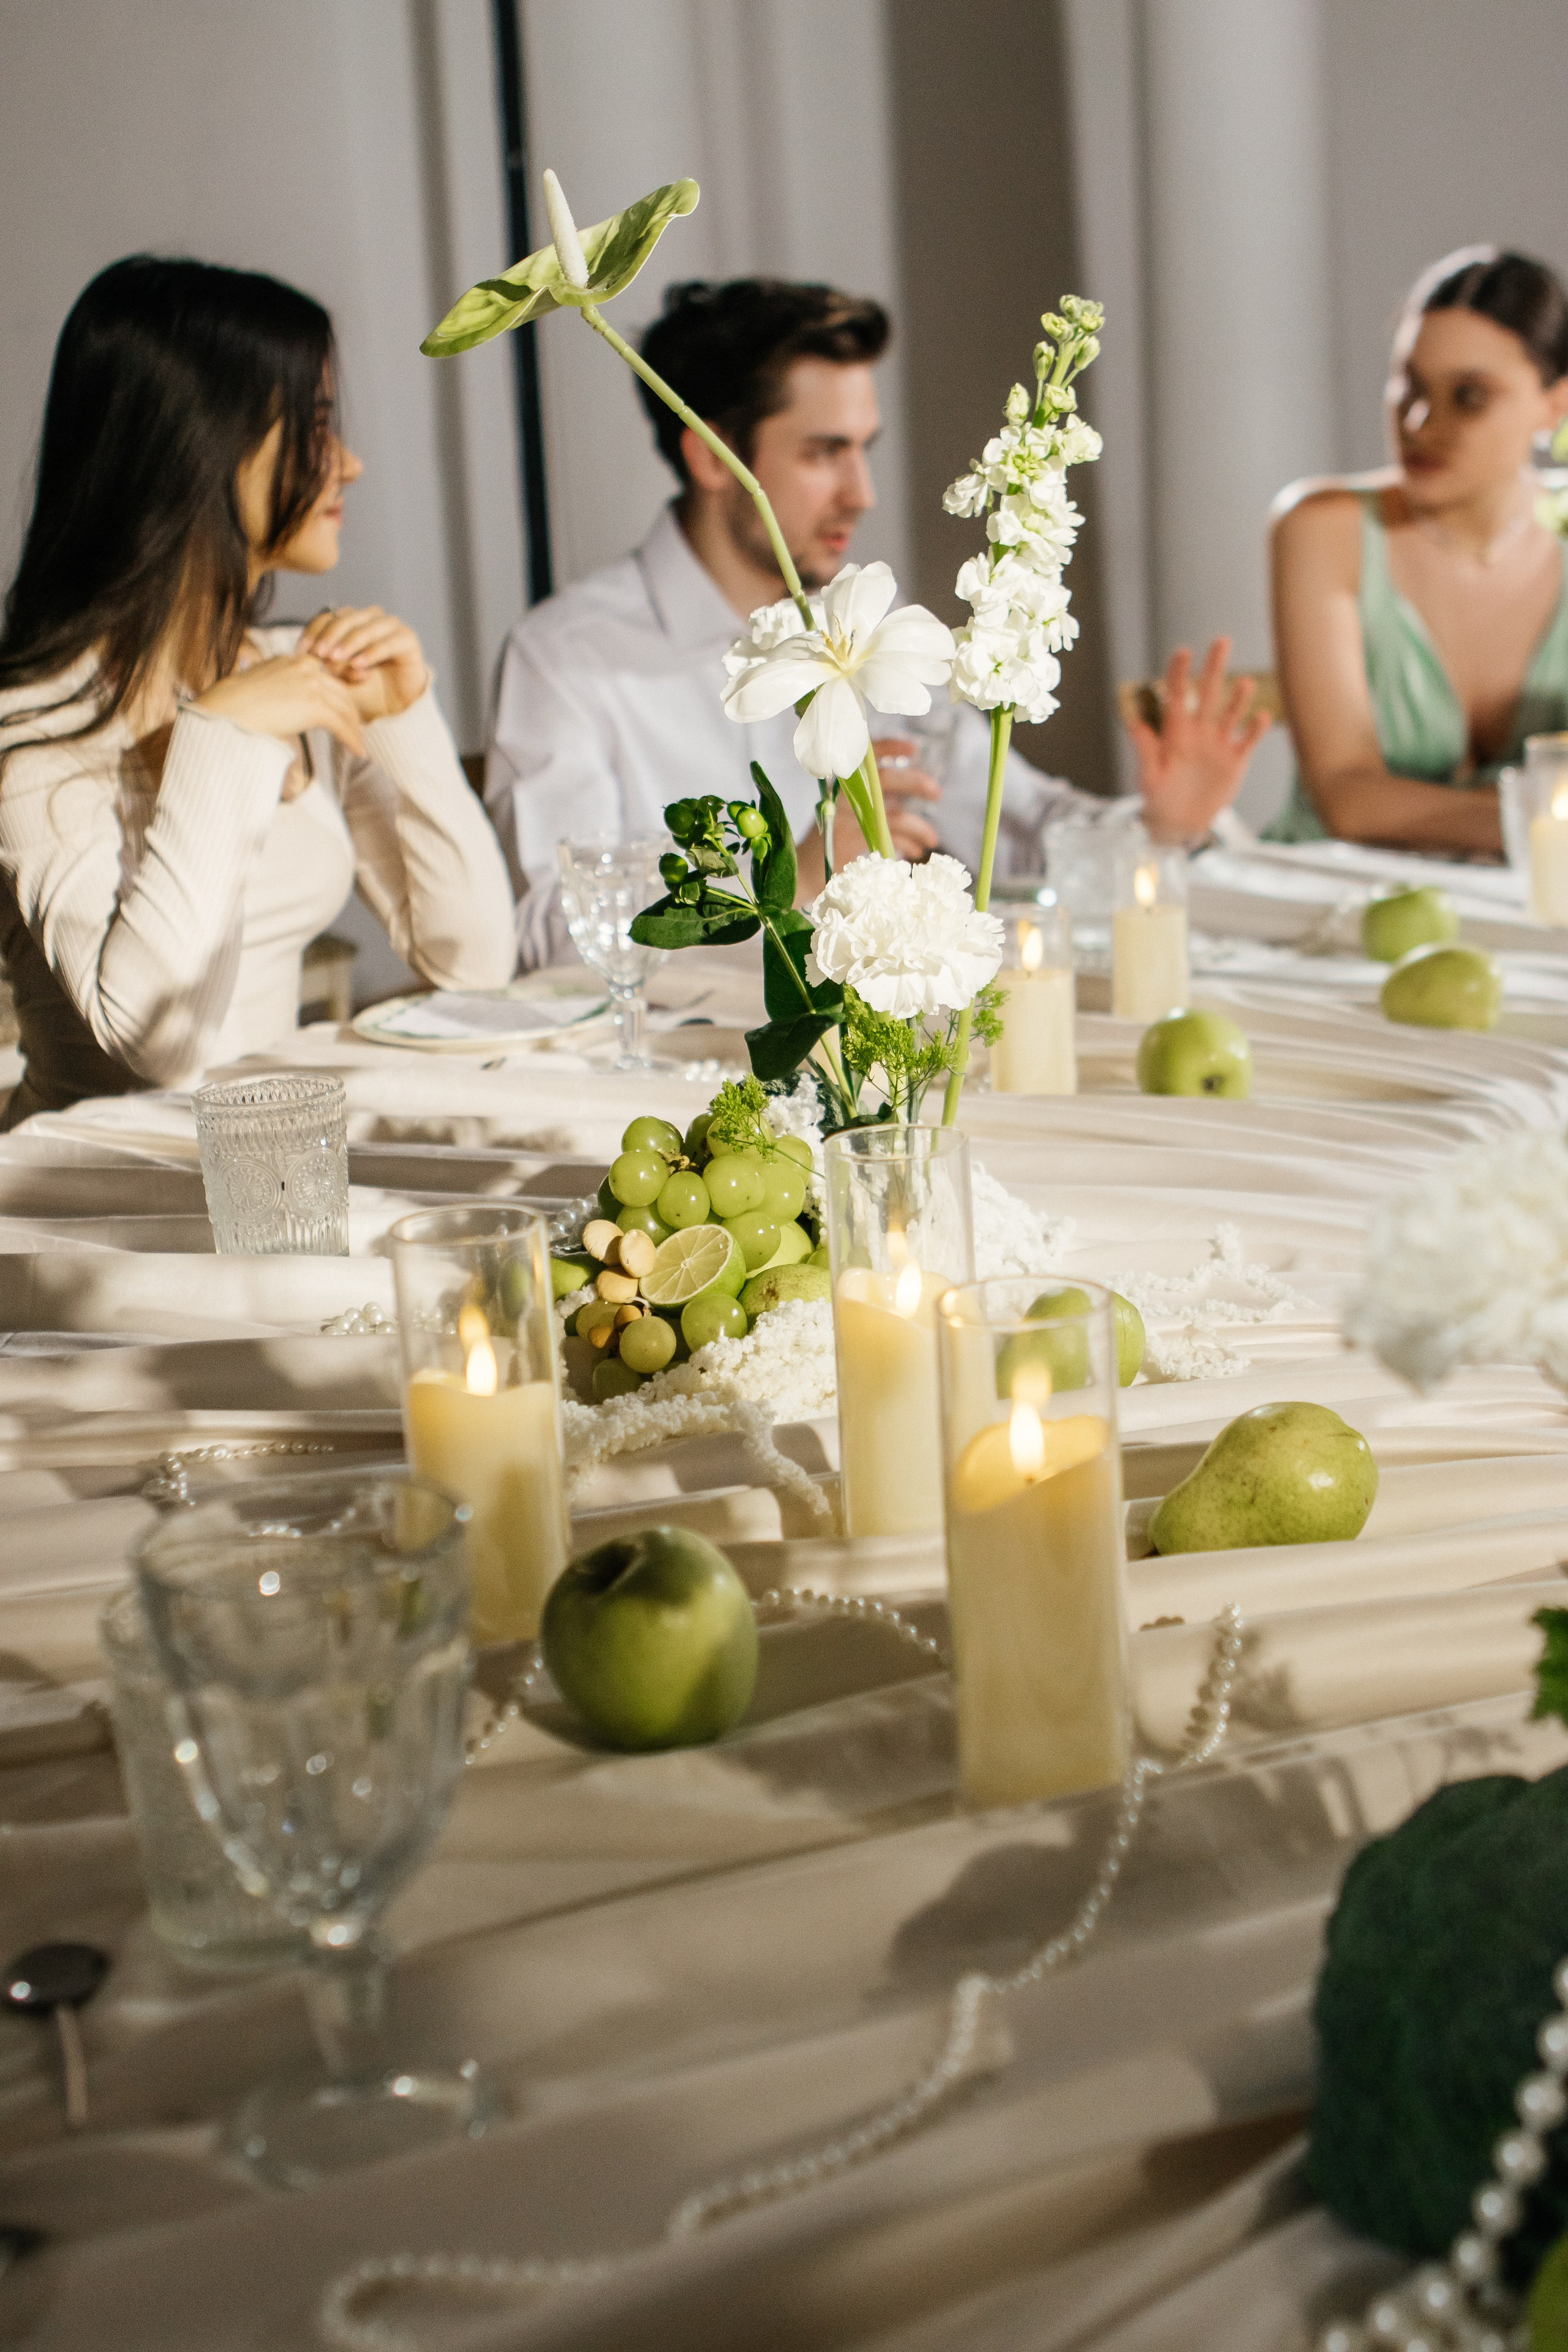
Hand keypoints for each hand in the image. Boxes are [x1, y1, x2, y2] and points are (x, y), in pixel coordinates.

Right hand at [194, 652, 364, 759]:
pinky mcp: (314, 704)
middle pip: (340, 690)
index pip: (326, 674)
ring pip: (344, 707)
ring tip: (359, 745)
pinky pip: (341, 724)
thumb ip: (282, 689)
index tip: (349, 707)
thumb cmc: (235, 705)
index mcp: (292, 659)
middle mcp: (305, 666)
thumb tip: (286, 703)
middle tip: (357, 729)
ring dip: (354, 729)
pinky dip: (352, 739)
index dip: (340, 691)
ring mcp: (311, 683)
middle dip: (351, 712)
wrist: (226, 711)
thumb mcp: (262, 686)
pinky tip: (358, 751)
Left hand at [297, 605, 428, 722]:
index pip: (328, 617)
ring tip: (336, 658)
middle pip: (346, 618)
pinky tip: (359, 665)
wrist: (393, 708)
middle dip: (330, 636)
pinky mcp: (408, 639)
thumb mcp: (336, 677)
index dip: (314, 631)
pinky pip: (388, 642)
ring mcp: (391, 626)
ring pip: (366, 627)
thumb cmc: (362, 690)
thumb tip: (304, 655)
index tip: (301, 650)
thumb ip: (323, 664)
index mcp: (352, 621)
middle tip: (318, 653)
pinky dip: (372, 653)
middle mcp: (371, 618)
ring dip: (349, 642)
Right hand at [794, 748, 942, 899]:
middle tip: (936, 792)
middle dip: (914, 782)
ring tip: (933, 839)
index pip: (864, 756)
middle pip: (882, 780)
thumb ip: (873, 799)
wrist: (805, 871)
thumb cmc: (831, 840)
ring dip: (918, 826)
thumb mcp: (850, 812)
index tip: (914, 748)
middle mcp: (840, 795)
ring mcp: (843, 817)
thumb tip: (911, 791)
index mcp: (841, 783)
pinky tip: (915, 851)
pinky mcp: (848, 840)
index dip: (890, 748)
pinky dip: (905, 844)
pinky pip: (887, 838)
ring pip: (891, 815)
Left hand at [1126, 638, 1270, 844]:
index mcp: (1174, 731)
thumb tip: (1131, 722)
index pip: (1176, 695)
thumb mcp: (1149, 775)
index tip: (1184, 651)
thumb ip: (1144, 749)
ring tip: (1244, 683)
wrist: (1180, 822)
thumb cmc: (1159, 796)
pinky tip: (1262, 717)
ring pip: (1230, 713)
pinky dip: (1255, 729)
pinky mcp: (1235, 759)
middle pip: (1207, 693)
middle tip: (1222, 641)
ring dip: (1238, 698)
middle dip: (1214, 668)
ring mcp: (1219, 743)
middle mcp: (1199, 731)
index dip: (1178, 673)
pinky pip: (1247, 740)